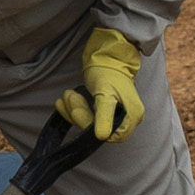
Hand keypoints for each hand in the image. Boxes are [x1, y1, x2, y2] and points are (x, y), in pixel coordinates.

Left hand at [58, 26, 145, 142]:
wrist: (107, 58)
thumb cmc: (109, 73)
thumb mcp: (105, 93)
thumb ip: (104, 115)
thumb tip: (102, 137)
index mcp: (133, 116)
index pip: (111, 135)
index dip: (92, 128)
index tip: (77, 112)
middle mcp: (127, 119)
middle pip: (99, 128)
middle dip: (79, 113)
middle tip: (68, 95)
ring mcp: (115, 116)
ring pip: (90, 123)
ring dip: (73, 109)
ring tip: (66, 94)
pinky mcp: (104, 112)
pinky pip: (87, 117)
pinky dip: (73, 109)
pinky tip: (62, 102)